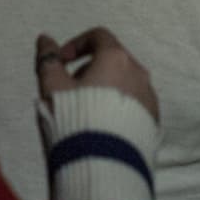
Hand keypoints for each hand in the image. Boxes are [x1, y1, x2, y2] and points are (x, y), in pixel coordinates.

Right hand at [34, 28, 157, 122]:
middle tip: (70, 89)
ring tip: (87, 110)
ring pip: (126, 82)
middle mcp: (138, 73)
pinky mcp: (154, 120)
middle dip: (90, 68)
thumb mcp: (52, 87)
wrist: (103, 163)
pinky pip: (136, 103)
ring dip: (106, 87)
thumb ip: (48, 60)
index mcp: (115, 58)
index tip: (61, 62)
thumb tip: (45, 40)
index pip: (98, 36)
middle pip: (114, 59)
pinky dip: (119, 105)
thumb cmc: (76, 120)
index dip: (75, 44)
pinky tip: (103, 124)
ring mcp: (149, 97)